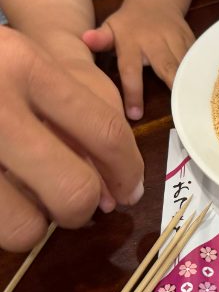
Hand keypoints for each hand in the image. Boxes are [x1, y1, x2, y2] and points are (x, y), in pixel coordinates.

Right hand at [0, 27, 143, 250]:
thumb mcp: (26, 65)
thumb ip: (74, 116)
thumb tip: (114, 194)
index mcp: (25, 66)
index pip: (106, 131)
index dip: (127, 169)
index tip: (131, 190)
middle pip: (74, 190)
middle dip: (83, 208)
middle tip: (75, 206)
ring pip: (27, 226)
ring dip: (36, 225)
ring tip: (26, 203)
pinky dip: (5, 221)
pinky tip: (3, 196)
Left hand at [82, 0, 194, 119]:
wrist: (156, 0)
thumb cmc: (128, 23)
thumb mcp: (110, 26)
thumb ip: (100, 38)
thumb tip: (85, 39)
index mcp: (132, 43)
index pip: (132, 71)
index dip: (133, 93)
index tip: (135, 115)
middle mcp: (156, 42)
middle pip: (168, 67)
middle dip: (174, 87)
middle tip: (180, 110)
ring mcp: (176, 40)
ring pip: (186, 65)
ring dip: (191, 84)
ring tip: (196, 106)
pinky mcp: (191, 41)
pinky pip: (197, 60)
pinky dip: (201, 75)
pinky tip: (206, 91)